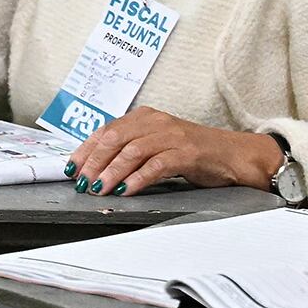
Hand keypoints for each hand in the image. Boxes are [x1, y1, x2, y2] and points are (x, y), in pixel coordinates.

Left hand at [68, 106, 283, 196]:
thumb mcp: (157, 145)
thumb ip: (130, 150)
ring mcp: (172, 136)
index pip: (105, 131)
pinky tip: (126, 190)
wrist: (235, 155)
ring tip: (99, 189)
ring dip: (111, 172)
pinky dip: (138, 178)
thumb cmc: (193, 152)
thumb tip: (97, 168)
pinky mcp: (187, 153)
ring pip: (131, 151)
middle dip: (94, 162)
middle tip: (82, 182)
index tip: (72, 168)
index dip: (85, 150)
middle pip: (114, 139)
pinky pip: (156, 165)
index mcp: (144, 117)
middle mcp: (155, 122)